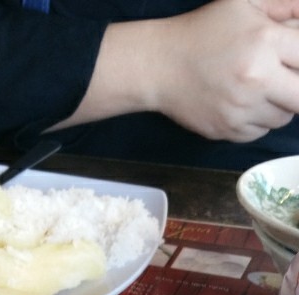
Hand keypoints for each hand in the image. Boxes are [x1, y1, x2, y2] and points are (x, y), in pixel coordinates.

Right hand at [149, 0, 298, 140]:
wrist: (160, 66)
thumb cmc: (203, 31)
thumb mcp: (246, 2)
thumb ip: (287, 6)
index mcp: (266, 42)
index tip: (293, 62)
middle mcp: (256, 79)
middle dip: (297, 89)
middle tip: (286, 81)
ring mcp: (241, 109)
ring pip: (283, 117)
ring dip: (279, 104)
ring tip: (260, 88)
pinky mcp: (227, 130)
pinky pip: (259, 132)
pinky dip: (257, 120)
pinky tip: (243, 103)